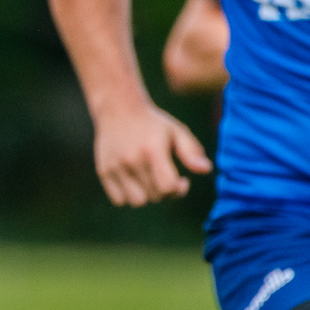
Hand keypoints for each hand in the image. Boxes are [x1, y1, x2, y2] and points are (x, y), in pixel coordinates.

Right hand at [92, 100, 211, 206]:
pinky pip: (119, 200)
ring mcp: (115, 166)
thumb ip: (192, 151)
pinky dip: (128, 196)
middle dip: (165, 191)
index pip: (168, 187)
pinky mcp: (103, 170)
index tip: (182, 180)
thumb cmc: (153, 123)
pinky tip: (134, 182)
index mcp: (152, 150)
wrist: (117, 108)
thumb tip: (206, 169)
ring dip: (147, 196)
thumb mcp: (176, 131)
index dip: (179, 189)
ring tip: (149, 181)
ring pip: (137, 201)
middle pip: (155, 196)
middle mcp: (132, 160)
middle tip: (165, 177)